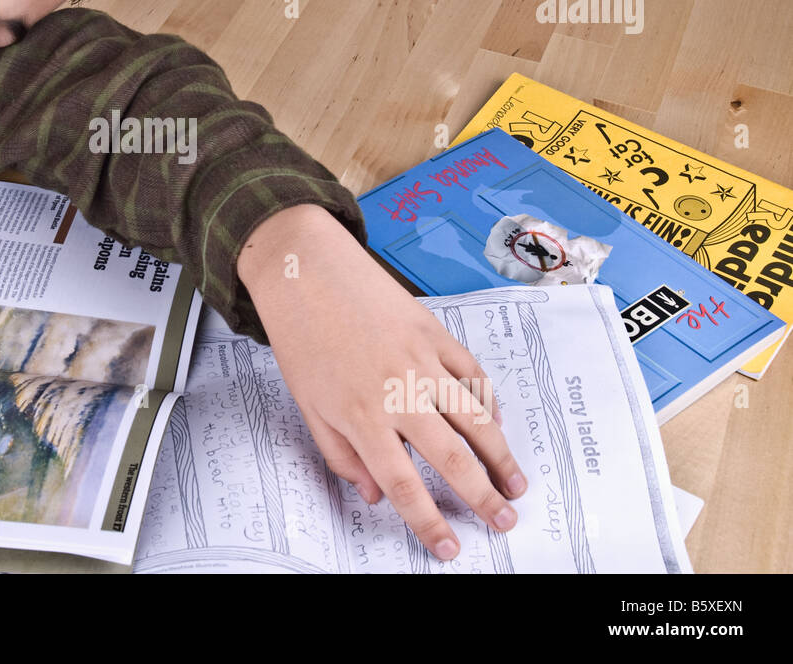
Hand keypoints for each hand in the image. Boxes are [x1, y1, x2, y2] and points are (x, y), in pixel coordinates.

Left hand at [236, 204, 527, 560]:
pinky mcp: (435, 333)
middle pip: (451, 458)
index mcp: (361, 416)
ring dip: (501, 456)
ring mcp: (422, 360)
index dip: (428, 521)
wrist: (305, 271)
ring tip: (516, 484)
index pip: (402, 484)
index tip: (448, 547)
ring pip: (475, 418)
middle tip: (504, 522)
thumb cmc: (302, 338)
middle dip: (482, 497)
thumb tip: (373, 493)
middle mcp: (397, 392)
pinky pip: (473, 374)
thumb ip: (340, 454)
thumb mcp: (307, 404)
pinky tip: (497, 424)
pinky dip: (490, 402)